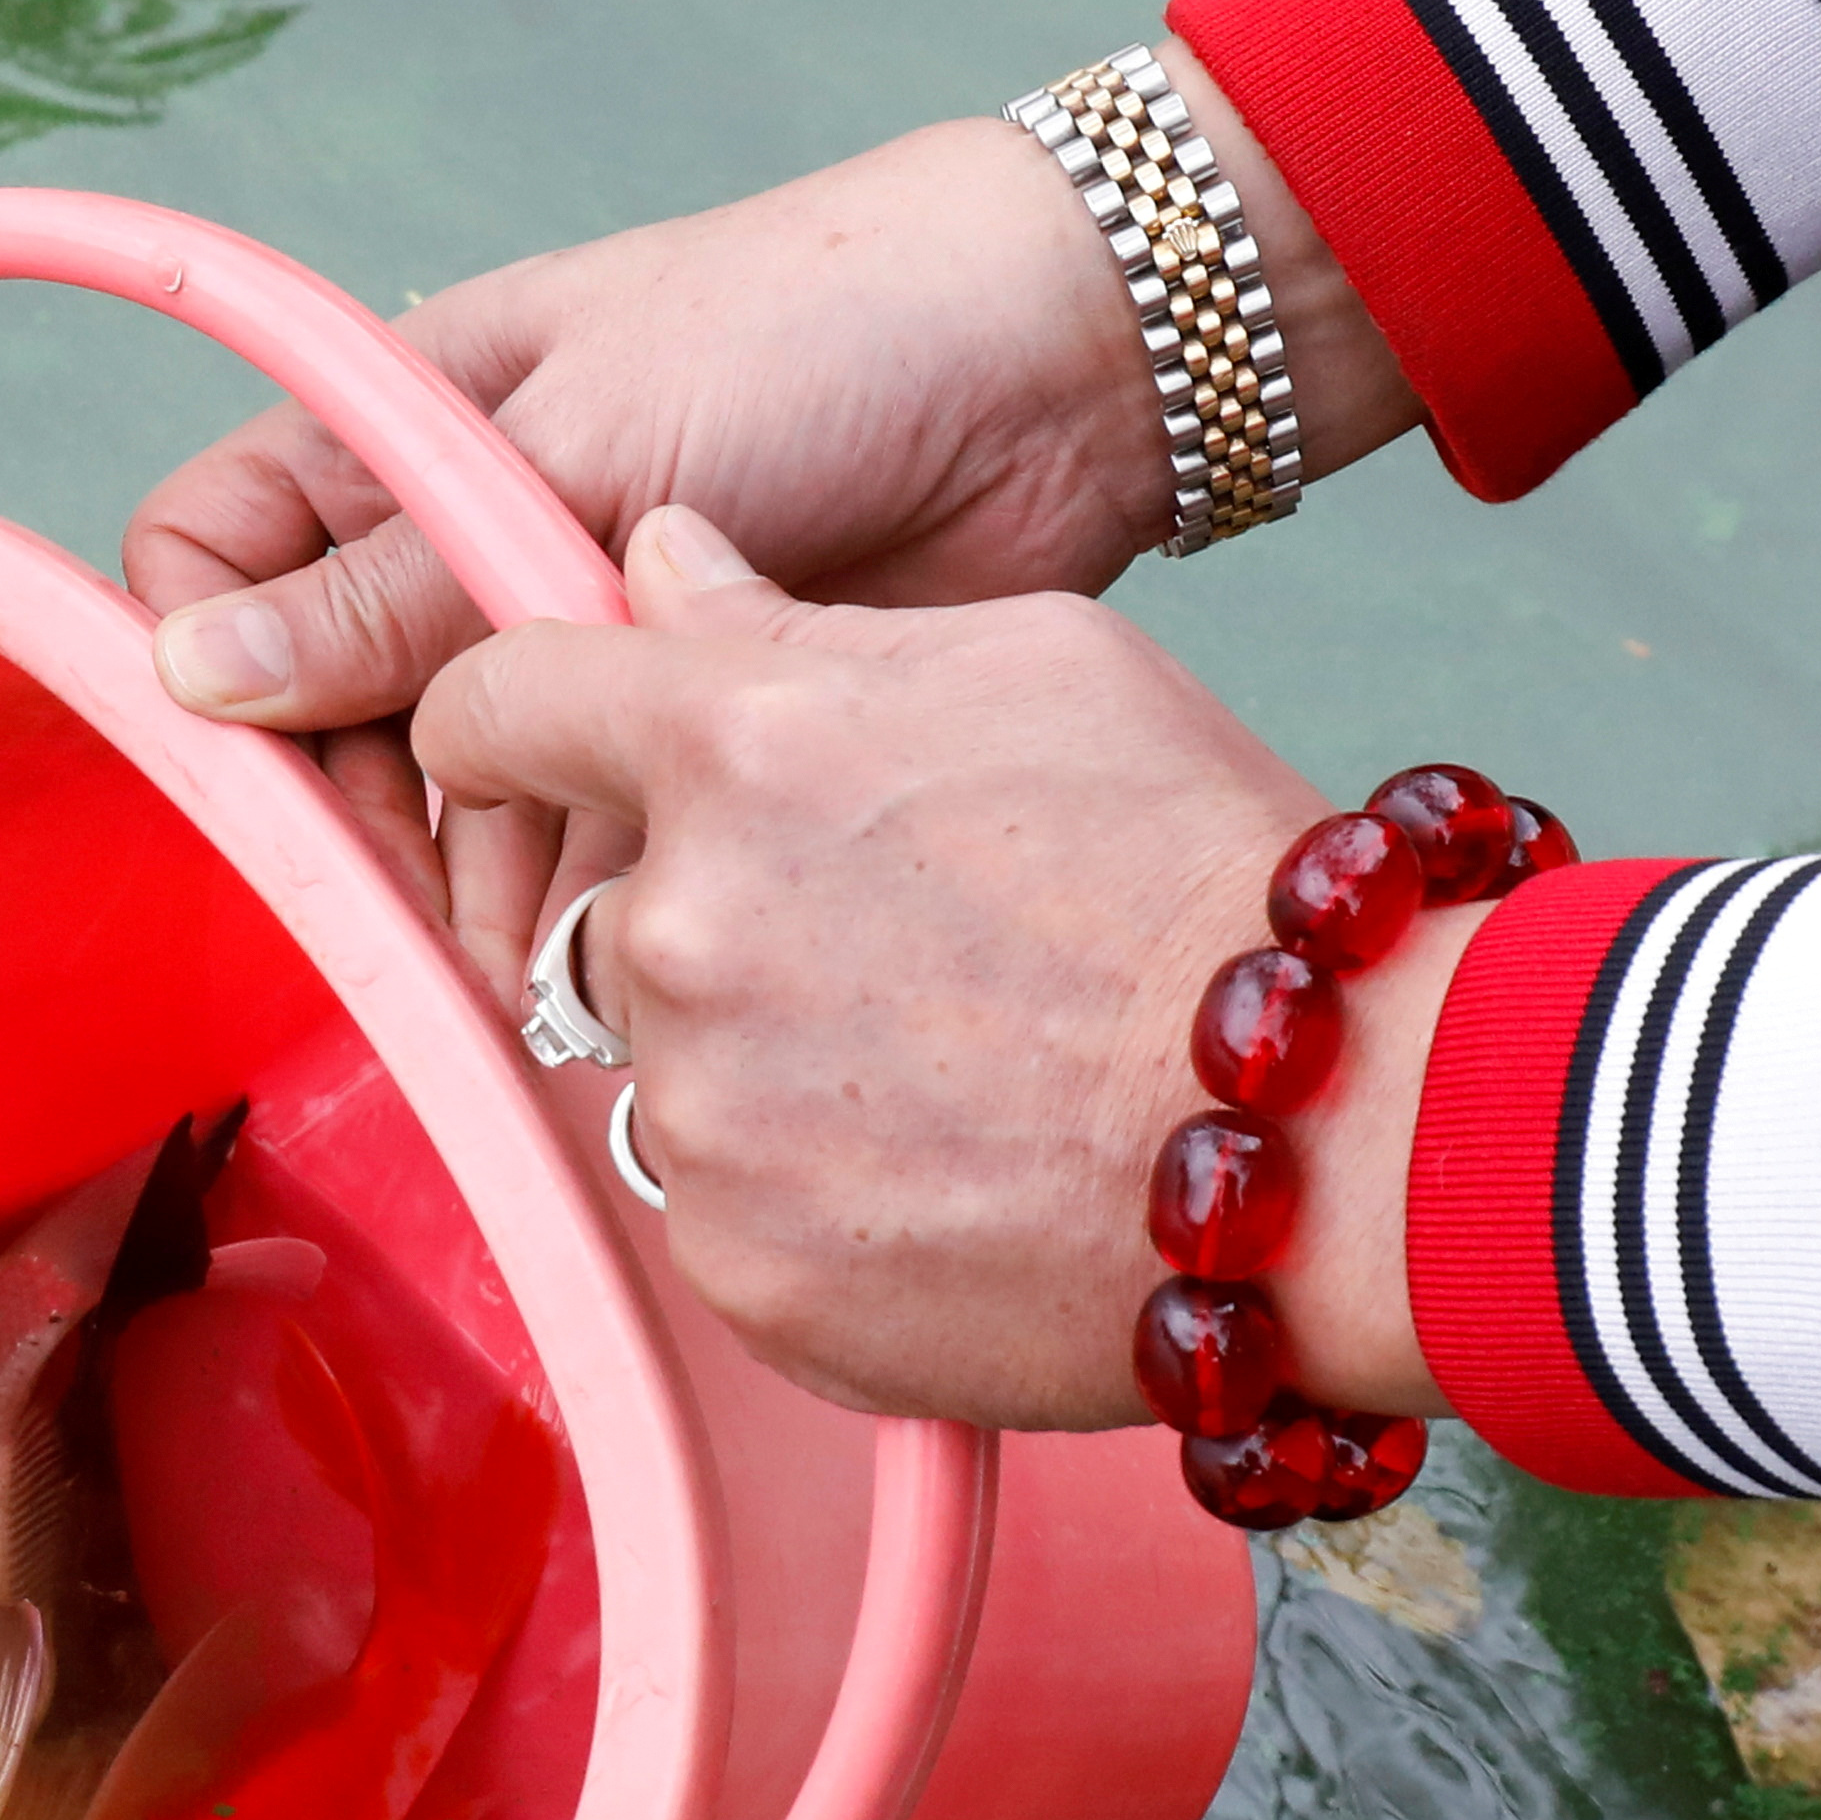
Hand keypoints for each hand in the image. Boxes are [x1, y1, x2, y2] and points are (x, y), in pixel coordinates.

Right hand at [132, 46, 1420, 989]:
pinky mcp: (664, 720)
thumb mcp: (579, 447)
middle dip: (357, 813)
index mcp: (405, 429)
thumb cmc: (824, 333)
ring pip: (441, 795)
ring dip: (467, 876)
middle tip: (411, 900)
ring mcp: (560, 635)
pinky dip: (569, 888)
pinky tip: (603, 927)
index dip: (206, 655)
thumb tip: (198, 679)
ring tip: (527, 944)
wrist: (1066, 367)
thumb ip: (395, 587)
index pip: (212, 554)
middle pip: (320, 715)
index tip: (254, 755)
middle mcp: (459, 538)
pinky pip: (566, 831)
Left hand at [411, 508, 1457, 1432]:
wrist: (1324, 1137)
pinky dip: (813, 1188)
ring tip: (951, 1064)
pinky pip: (726, 1201)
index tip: (531, 746)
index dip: (505, 717)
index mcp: (735, 748)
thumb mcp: (1033, 668)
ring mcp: (697, 1112)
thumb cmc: (1205, 874)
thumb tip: (652, 558)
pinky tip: (948, 1166)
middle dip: (722, 912)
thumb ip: (799, 622)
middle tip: (904, 947)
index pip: (496, 703)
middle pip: (620, 905)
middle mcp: (682, 930)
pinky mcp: (733, 1261)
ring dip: (770, 1057)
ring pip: (676, 1062)